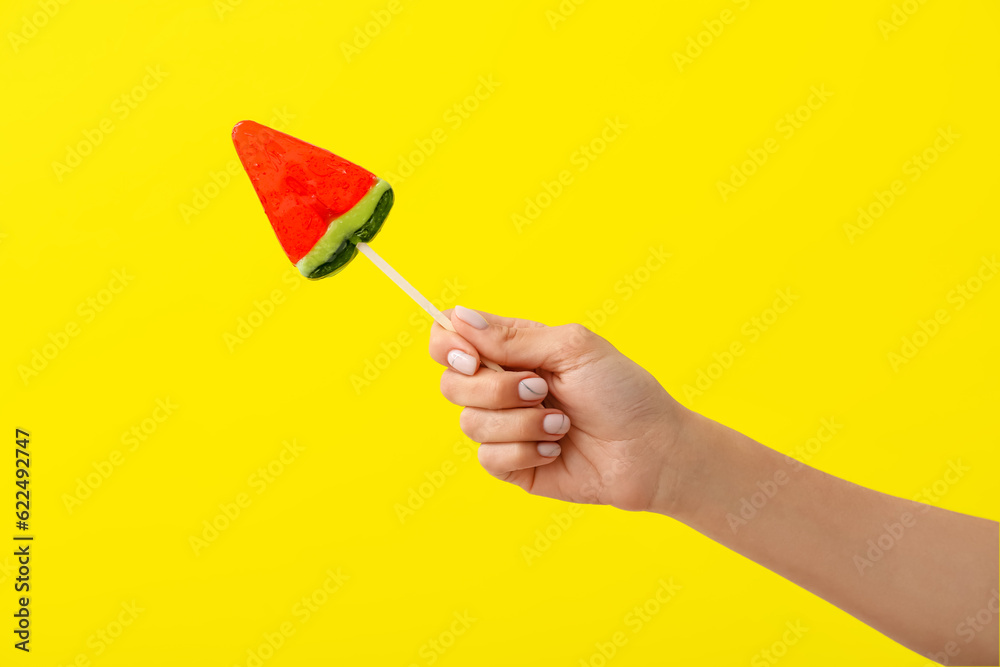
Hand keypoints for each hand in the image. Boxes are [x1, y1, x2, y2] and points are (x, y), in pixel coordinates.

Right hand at [428, 306, 689, 512]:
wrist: (652, 450)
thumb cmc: (622, 392)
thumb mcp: (572, 349)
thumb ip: (512, 337)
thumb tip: (458, 318)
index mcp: (513, 351)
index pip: (450, 338)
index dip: (447, 344)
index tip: (472, 356)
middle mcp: (503, 387)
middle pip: (452, 384)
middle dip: (496, 388)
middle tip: (542, 388)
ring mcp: (505, 428)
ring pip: (470, 423)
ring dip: (521, 422)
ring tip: (562, 423)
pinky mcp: (513, 466)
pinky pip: (489, 459)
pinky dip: (526, 451)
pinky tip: (556, 449)